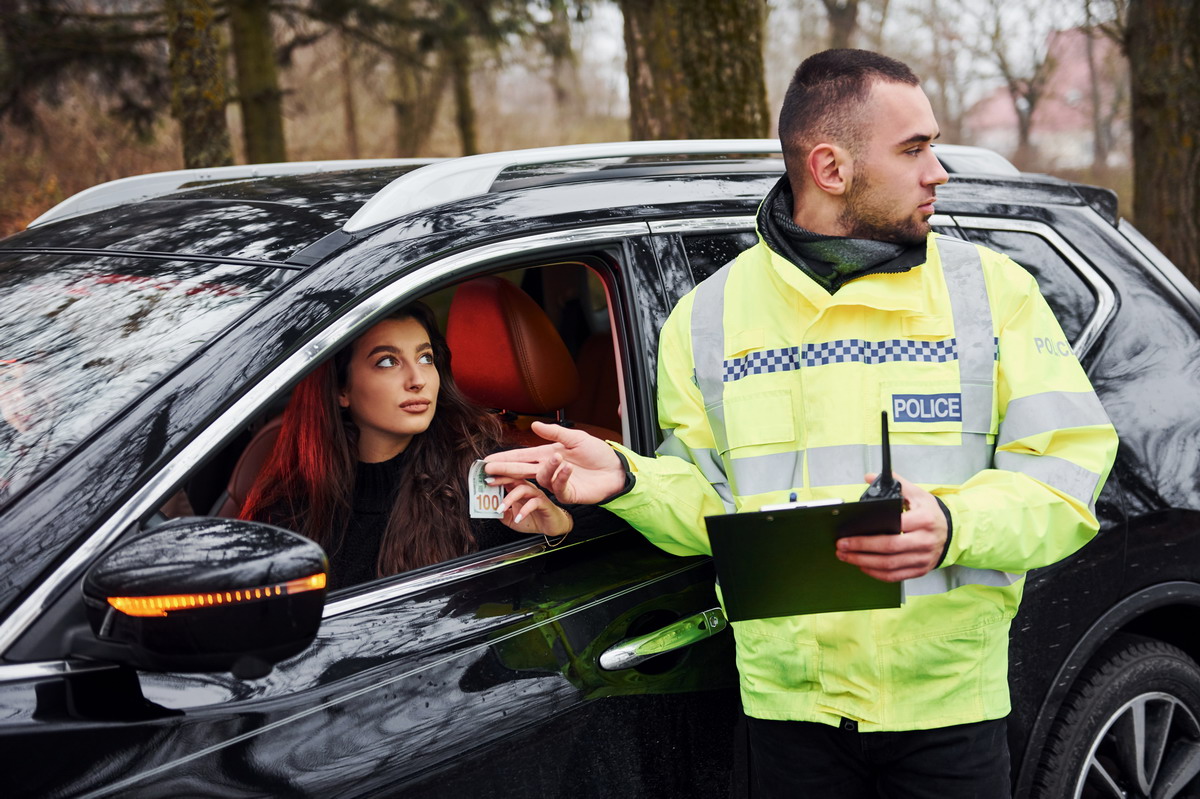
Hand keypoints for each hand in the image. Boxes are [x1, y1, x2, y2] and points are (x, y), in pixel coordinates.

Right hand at [484, 421, 625, 504]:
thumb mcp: (576, 438)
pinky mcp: (568, 494)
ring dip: (547, 468)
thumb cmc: (598, 454)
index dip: (506, 458)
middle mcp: (550, 470)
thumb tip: (533, 426)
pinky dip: (562, 476)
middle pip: (523, 471)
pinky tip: (566, 467)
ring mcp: (558, 483)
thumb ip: (555, 433)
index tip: (489, 459)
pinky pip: (559, 487)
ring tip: (557, 457)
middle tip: (490, 471)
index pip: (522, 456)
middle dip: (506, 470)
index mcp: (548, 455)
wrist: (616, 469)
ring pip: (542, 478)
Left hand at [492, 478, 572, 536]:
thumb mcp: (511, 519)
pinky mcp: (544, 503)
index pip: (506, 479)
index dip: (495, 477)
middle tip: (488, 482)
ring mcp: (536, 494)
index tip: (482, 478)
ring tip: (500, 509)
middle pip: (514, 478)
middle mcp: (527, 489)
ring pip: (522, 489)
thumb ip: (501, 514)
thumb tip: (489, 511)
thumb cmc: (533, 519)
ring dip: (509, 498)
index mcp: (518, 489)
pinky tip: (518, 518)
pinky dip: (524, 510)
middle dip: (500, 478)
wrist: (551, 527)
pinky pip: (534, 503)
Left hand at [835, 472, 947, 581]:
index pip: (895, 525)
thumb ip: (895, 483)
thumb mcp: (918, 494)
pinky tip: (862, 566)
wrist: (951, 532)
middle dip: (861, 548)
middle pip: (889, 548)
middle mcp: (925, 541)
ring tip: (846, 556)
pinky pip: (895, 576)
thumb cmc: (930, 513)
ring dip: (864, 562)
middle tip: (841, 546)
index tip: (850, 531)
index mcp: (925, 519)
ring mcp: (923, 558)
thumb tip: (869, 477)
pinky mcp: (920, 570)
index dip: (870, 531)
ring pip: (890, 565)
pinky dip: (876, 573)